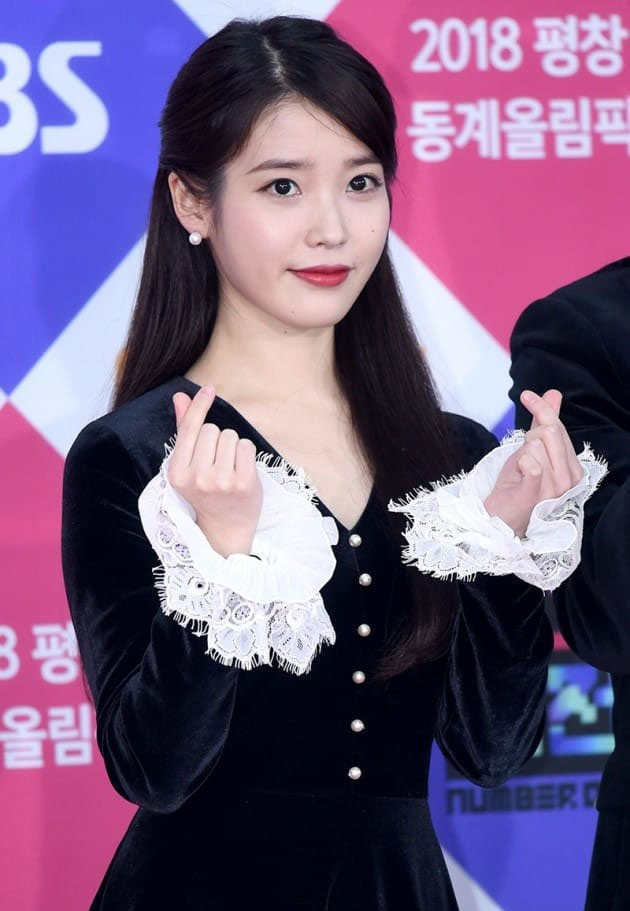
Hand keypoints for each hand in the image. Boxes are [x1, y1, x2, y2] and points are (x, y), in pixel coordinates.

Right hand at [167, 386, 262, 556]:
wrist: (225, 528)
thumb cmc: (206, 493)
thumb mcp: (188, 466)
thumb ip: (184, 430)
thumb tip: (180, 397)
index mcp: (177, 472)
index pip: (189, 428)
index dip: (199, 405)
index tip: (209, 389)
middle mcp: (197, 477)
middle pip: (212, 430)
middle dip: (217, 439)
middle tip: (217, 463)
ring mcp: (221, 481)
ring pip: (230, 436)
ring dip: (233, 447)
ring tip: (228, 468)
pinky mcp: (243, 483)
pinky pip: (246, 447)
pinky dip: (246, 454)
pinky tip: (241, 471)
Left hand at [483, 389, 583, 537]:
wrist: (499, 520)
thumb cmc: (515, 487)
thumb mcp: (531, 450)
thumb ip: (543, 423)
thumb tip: (553, 394)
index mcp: (573, 468)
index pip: (559, 428)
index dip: (541, 410)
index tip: (526, 395)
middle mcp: (570, 479)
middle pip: (549, 432)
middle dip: (529, 437)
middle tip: (522, 459)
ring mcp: (555, 489)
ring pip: (534, 445)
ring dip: (520, 456)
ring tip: (520, 475)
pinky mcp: (536, 495)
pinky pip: (532, 465)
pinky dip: (521, 464)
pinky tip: (519, 475)